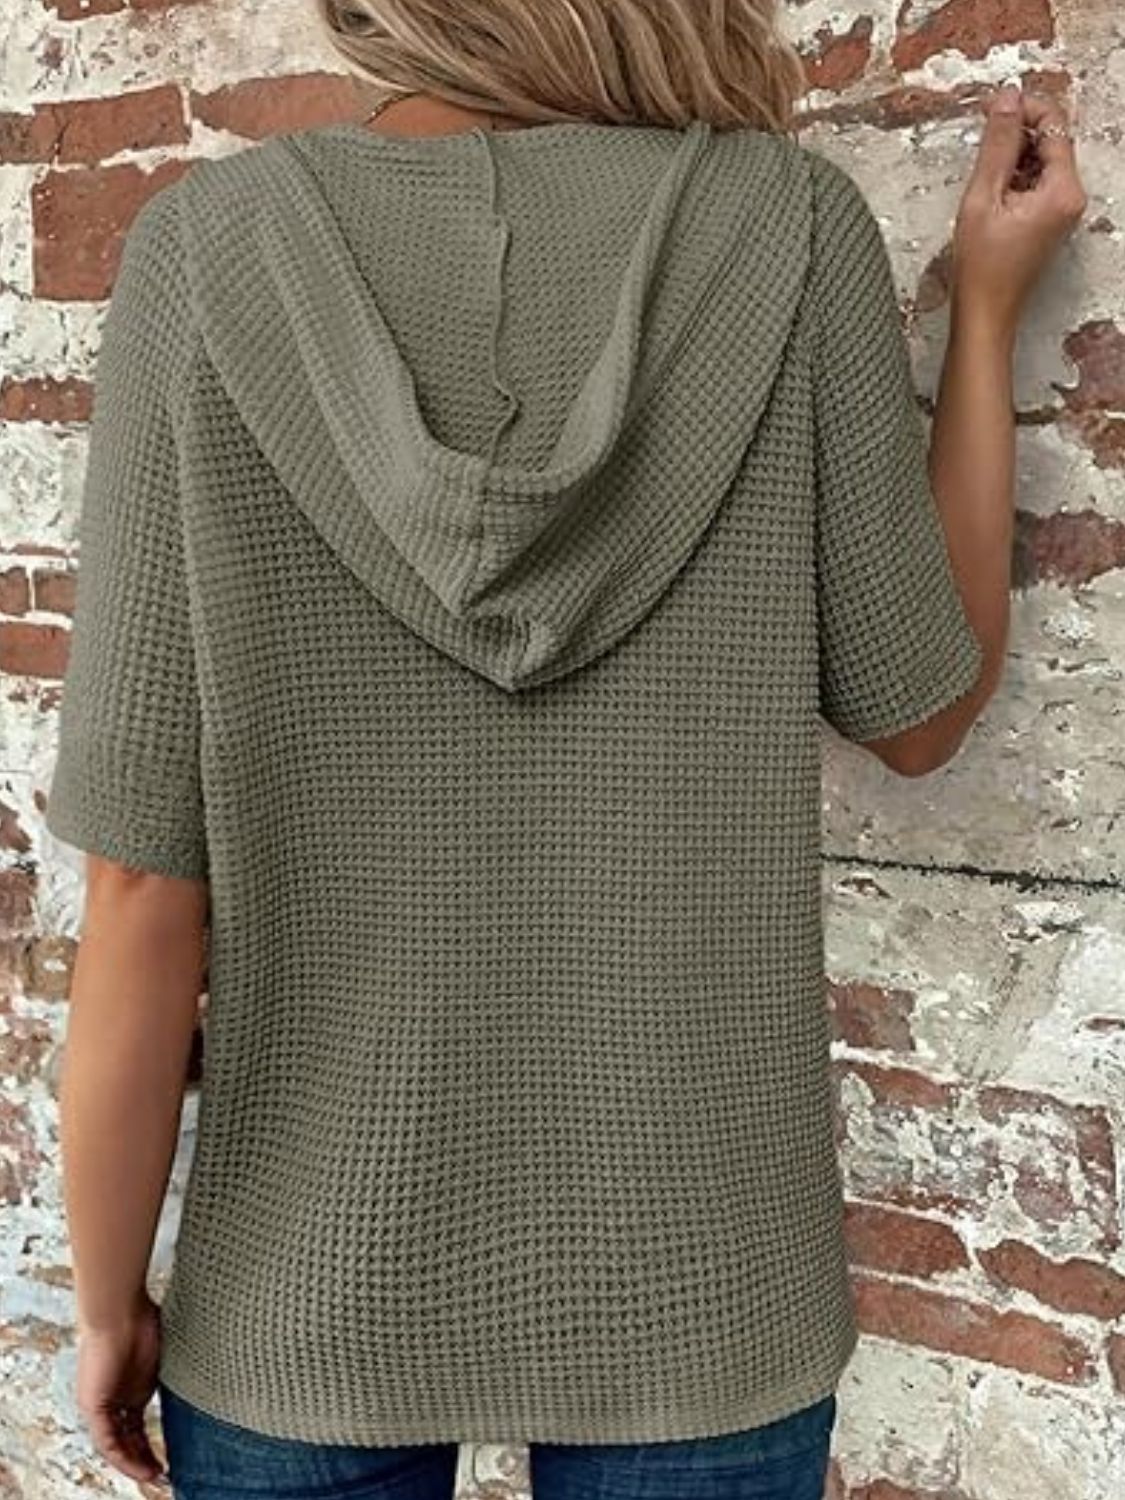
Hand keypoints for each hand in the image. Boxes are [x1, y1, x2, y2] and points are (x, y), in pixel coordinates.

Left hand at [75, 1292, 168, 1486]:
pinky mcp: (93, 1405)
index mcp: (129, 1386)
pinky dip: (122, 1456)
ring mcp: (101, 1402)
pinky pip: (106, 1440)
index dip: (150, 1443)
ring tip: (153, 1476)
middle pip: (126, 1438)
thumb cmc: (144, 1318)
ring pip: (115, 1443)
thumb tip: (209, 1369)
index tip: (169, 1457)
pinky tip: (139, 1466)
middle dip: (143, 1457)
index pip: (136, 1425)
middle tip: (162, 1474)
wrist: (120, 1309)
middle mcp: (114, 1397)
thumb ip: (177, 1369)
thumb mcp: (166, 1352)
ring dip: (133, 1463)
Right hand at [951, 84, 1086, 339]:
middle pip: (1050, 142)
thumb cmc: (982, 267)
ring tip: (984, 183)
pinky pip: (1036, 183)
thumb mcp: (982, 197)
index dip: (1024, 110)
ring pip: (1041, 162)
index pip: (1054, 127)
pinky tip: (991, 197)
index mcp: (1063, 191)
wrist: (985, 312)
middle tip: (983, 144)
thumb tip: (1007, 99)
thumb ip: (997, 145)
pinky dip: (1014, 179)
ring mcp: (1062, 210)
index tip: (995, 108)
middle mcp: (1071, 198)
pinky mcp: (1050, 219)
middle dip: (1017, 136)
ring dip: (1012, 159)